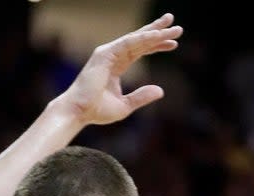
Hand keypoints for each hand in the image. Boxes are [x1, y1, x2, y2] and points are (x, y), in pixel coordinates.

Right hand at [58, 13, 181, 126]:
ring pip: (136, 39)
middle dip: (157, 31)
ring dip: (155, 32)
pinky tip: (157, 35)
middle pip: (139, 40)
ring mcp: (108, 53)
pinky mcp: (105, 54)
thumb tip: (161, 90)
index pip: (140, 51)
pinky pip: (128, 43)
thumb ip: (141, 96)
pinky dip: (143, 38)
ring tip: (172, 26)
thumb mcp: (125, 106)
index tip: (173, 43)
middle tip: (175, 25)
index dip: (156, 46)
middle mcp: (112, 55)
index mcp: (116, 66)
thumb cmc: (96, 111)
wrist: (78, 112)